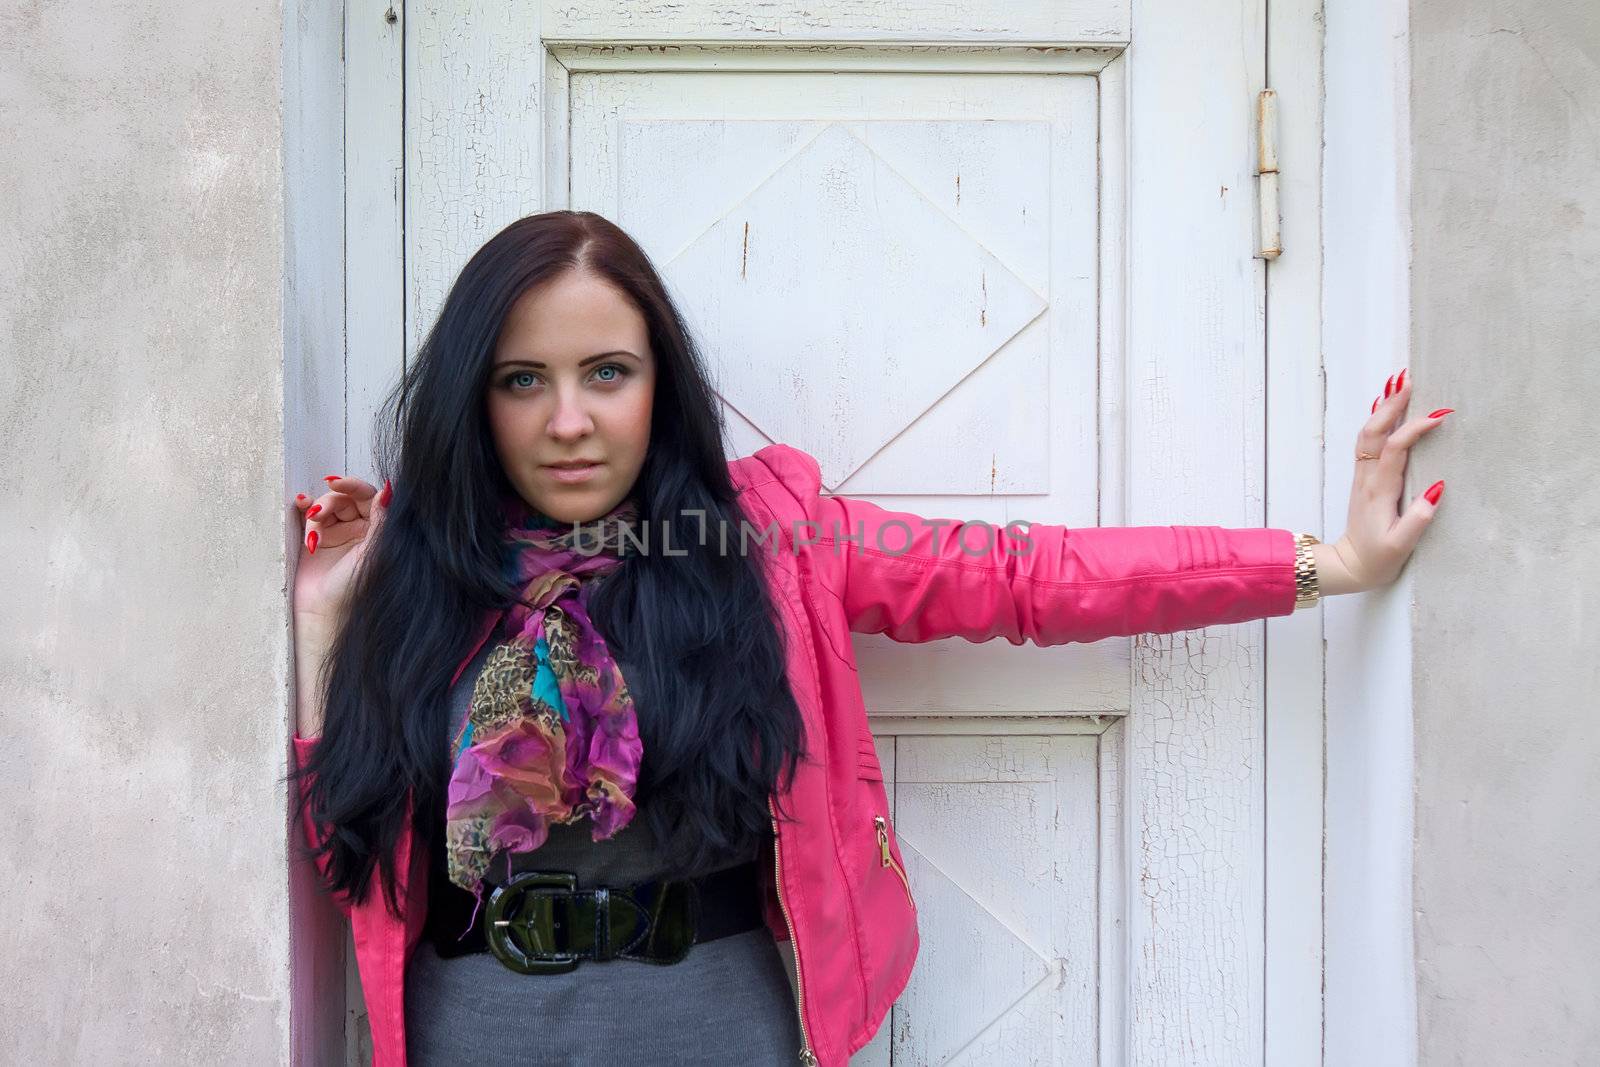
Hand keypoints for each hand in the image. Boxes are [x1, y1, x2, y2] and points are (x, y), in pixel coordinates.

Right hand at [292, 474, 390, 625]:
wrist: (322, 612)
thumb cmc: (352, 587)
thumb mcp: (371, 552)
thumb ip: (381, 521)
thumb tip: (388, 490)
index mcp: (378, 530)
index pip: (369, 497)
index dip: (353, 486)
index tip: (337, 483)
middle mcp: (359, 529)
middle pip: (344, 499)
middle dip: (329, 502)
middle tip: (316, 515)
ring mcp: (337, 532)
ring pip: (326, 505)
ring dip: (316, 514)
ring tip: (311, 538)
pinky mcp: (316, 538)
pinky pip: (310, 513)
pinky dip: (304, 507)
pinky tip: (300, 505)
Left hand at [1324, 368, 1452, 593]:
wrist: (1348, 566)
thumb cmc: (1376, 558)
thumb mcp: (1400, 546)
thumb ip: (1418, 520)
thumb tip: (1438, 489)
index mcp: (1378, 491)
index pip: (1395, 450)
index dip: (1414, 430)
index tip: (1439, 415)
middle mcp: (1367, 478)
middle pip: (1374, 432)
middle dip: (1391, 405)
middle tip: (1408, 379)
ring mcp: (1363, 477)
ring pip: (1368, 434)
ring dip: (1383, 408)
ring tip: (1398, 384)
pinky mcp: (1364, 479)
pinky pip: (1367, 443)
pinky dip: (1377, 422)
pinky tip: (1384, 409)